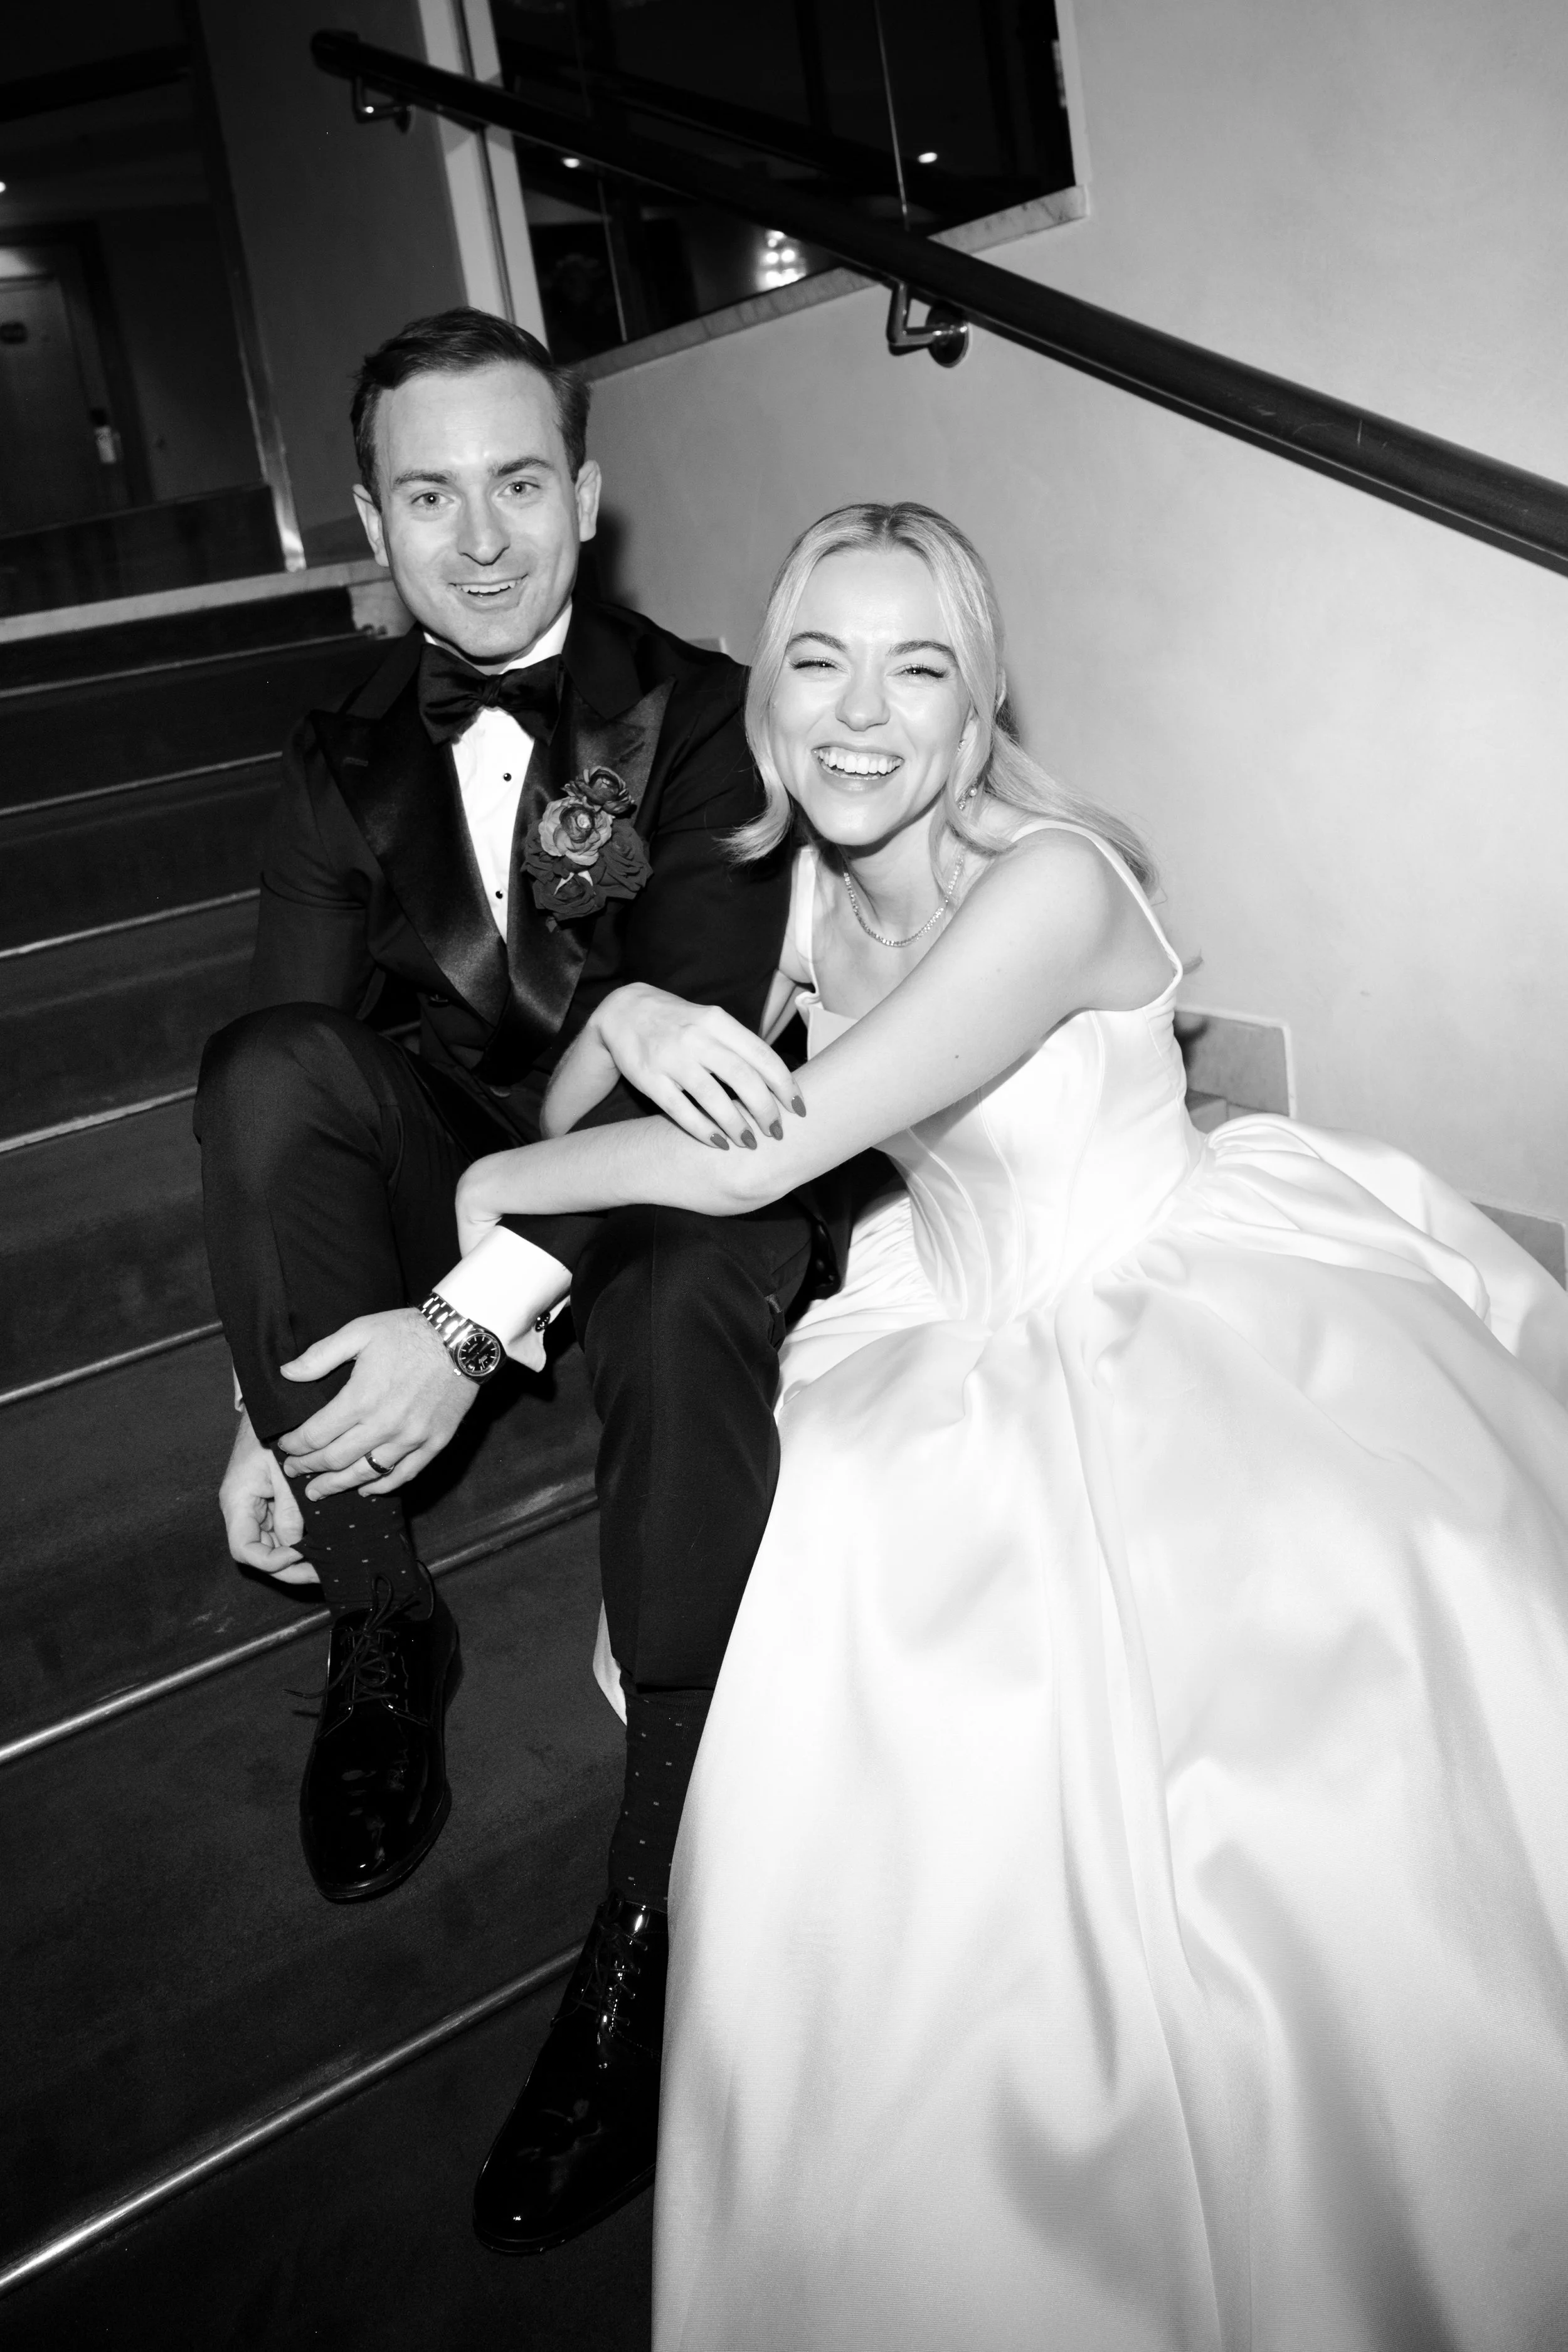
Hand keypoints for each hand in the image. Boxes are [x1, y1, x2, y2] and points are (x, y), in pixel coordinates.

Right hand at [220, 1409, 312, 1581]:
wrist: (272, 1409)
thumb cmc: (270, 1432)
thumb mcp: (281, 1468)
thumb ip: (289, 1507)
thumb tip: (297, 1544)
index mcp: (237, 1502)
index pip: (244, 1549)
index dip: (270, 1562)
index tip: (299, 1556)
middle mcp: (243, 1511)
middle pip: (260, 1553)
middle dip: (289, 1567)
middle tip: (321, 1571)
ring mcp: (257, 1508)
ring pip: (273, 1545)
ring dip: (296, 1556)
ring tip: (326, 1560)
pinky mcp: (271, 1502)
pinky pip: (282, 1528)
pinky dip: (299, 1539)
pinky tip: (322, 1542)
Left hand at [275, 1308, 478, 1498]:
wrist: (462, 1337)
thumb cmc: (408, 1331)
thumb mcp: (359, 1332)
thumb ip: (319, 1356)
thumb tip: (286, 1373)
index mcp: (361, 1399)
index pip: (316, 1435)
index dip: (295, 1446)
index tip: (285, 1447)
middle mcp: (384, 1425)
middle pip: (335, 1460)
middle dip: (308, 1468)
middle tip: (294, 1472)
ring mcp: (411, 1438)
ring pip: (366, 1473)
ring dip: (338, 1485)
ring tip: (319, 1490)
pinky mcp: (435, 1442)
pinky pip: (404, 1474)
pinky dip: (381, 1486)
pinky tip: (365, 1489)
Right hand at [569, 983, 805, 1148]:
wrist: (624, 1012)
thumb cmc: (681, 1023)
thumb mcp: (712, 1022)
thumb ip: (741, 1047)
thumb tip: (781, 1082)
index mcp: (719, 1021)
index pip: (762, 1055)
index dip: (785, 1085)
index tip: (799, 1109)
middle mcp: (697, 1037)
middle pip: (743, 1078)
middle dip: (765, 1110)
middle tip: (778, 1132)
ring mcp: (671, 1058)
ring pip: (713, 1097)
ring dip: (737, 1125)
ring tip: (750, 1143)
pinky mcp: (649, 1078)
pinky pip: (681, 1110)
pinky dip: (703, 1130)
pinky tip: (719, 1143)